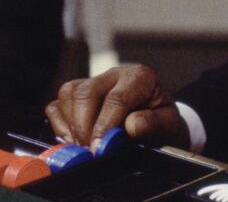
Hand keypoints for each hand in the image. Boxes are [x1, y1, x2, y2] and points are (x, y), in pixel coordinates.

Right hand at [45, 64, 189, 149]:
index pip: (116, 98)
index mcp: (140, 77)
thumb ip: (154, 124)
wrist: (159, 124)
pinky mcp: (77, 96)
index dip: (105, 125)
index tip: (99, 149)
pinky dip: (59, 125)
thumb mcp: (169, 125)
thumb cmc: (162, 123)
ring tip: (83, 147)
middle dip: (84, 126)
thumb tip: (133, 126)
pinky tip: (73, 140)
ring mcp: (93, 83)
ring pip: (69, 94)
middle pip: (86, 92)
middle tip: (90, 151)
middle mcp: (114, 75)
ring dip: (71, 125)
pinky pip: (57, 104)